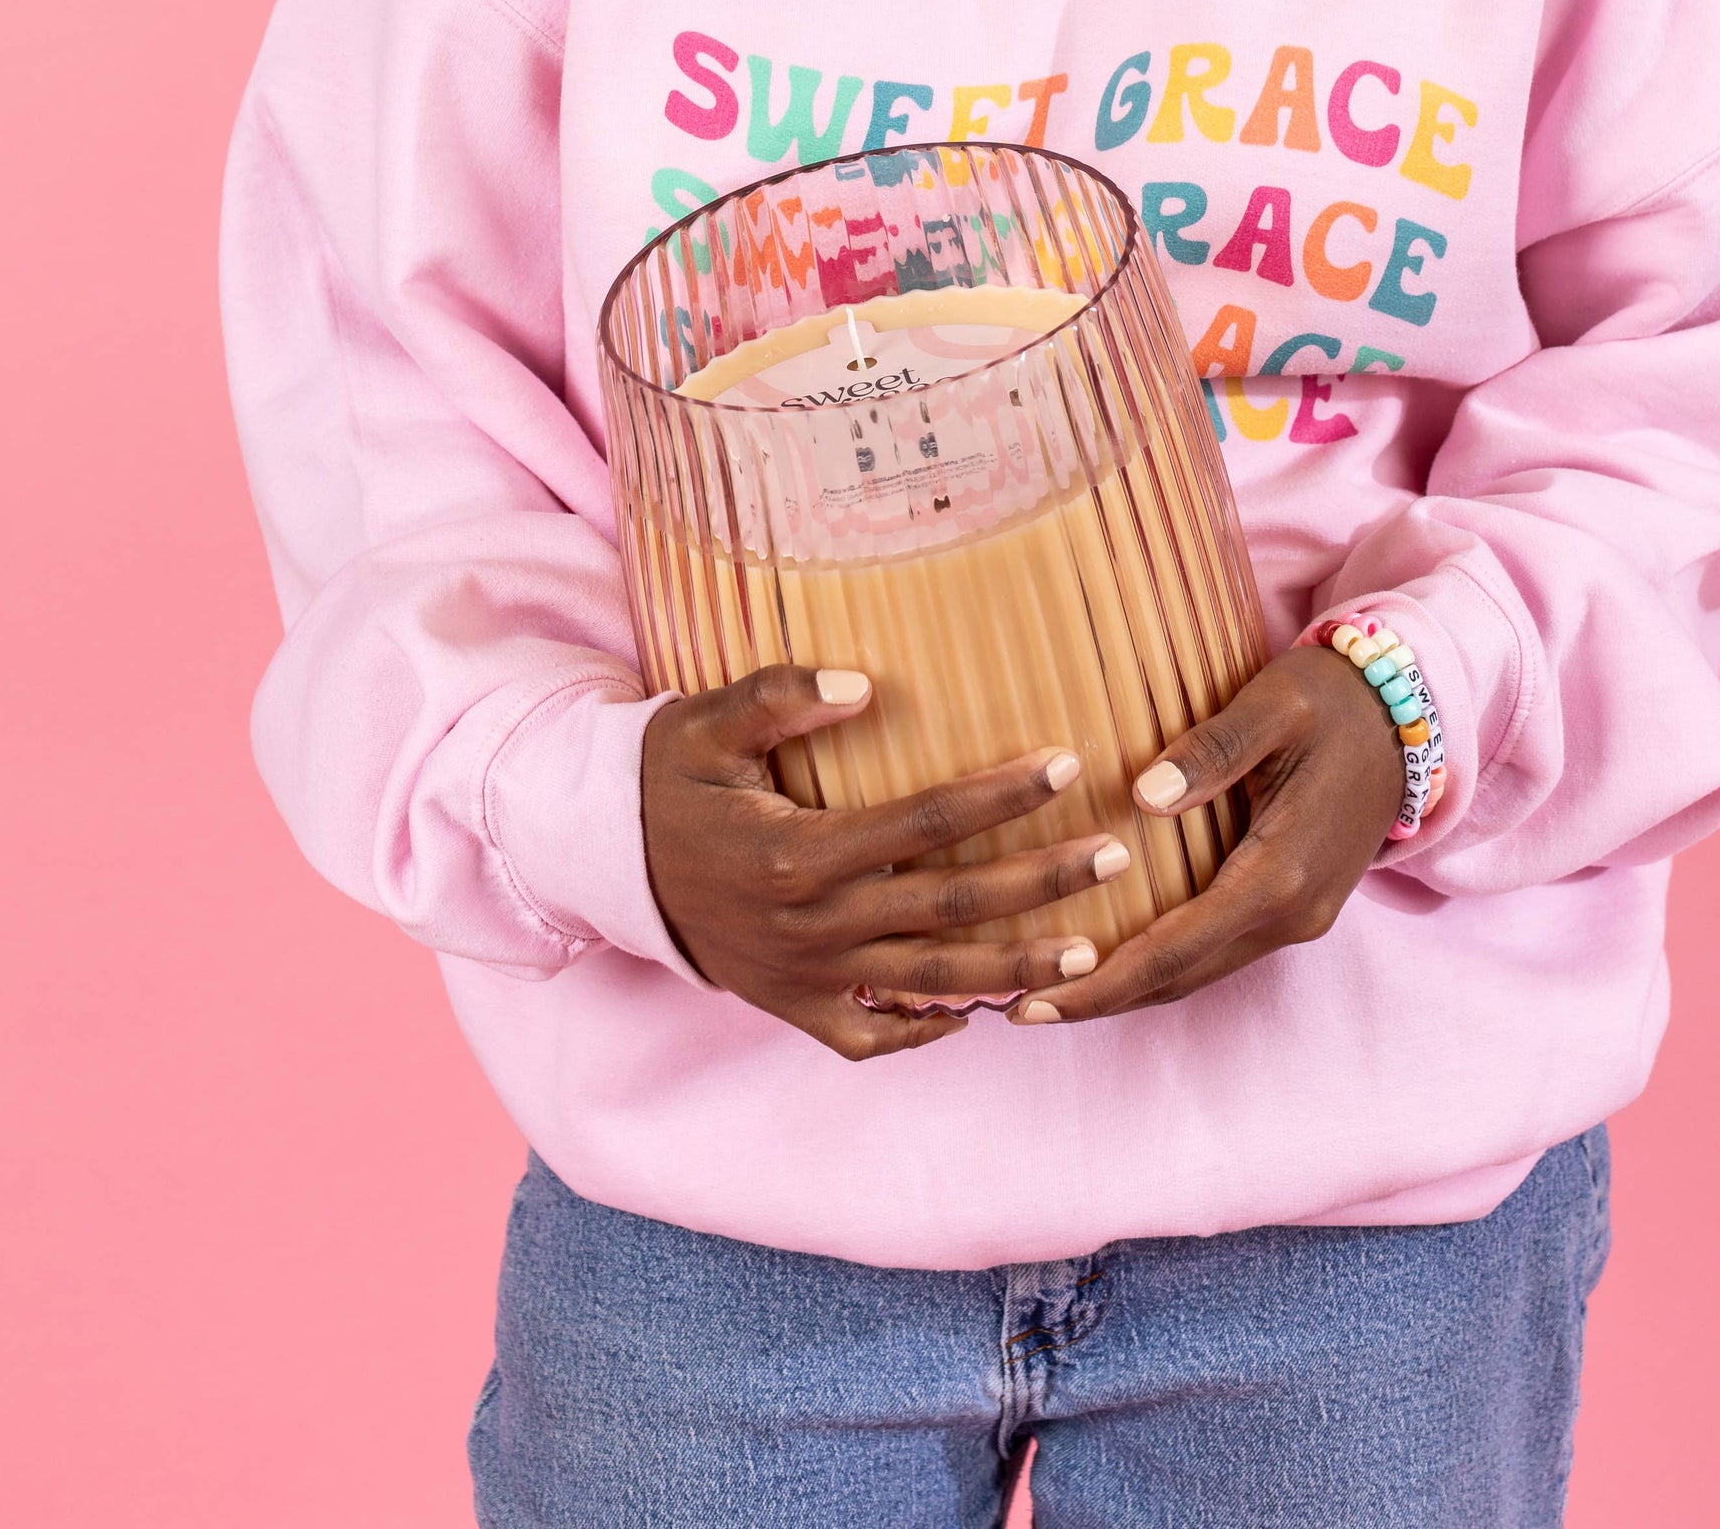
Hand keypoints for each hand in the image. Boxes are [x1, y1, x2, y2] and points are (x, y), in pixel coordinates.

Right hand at [641, 664, 1122, 1059]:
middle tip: (1116, 857)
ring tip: (1090, 956)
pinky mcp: (793, 1006)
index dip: (999, 794)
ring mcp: (805, 976)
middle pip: (951, 907)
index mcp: (799, 853)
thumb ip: (780, 696)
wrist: (604, 857)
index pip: (925, 821)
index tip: (1066, 764)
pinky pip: (870, 1035)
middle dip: (1040, 883)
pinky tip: (981, 1012)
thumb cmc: (668, 774)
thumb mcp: (707, 722)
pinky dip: (927, 1031)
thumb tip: (864, 684)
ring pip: (932, 983)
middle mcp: (812, 925)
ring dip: (1014, 970)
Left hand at [1006, 642, 1405, 1027]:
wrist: (1407, 710)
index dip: (1101, 981)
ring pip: (1201, 970)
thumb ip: (1211, 751)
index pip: (1174, 949)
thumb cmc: (1332, 699)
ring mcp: (1301, 916)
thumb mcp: (1273, 706)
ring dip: (1131, 988)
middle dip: (1102, 998)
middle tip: (1018, 1009)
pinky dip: (1166, 962)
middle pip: (1182, 978)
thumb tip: (1142, 796)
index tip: (1031, 1001)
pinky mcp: (1298, 905)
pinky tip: (1118, 955)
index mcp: (1281, 873)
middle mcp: (1293, 913)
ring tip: (1054, 994)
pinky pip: (1220, 948)